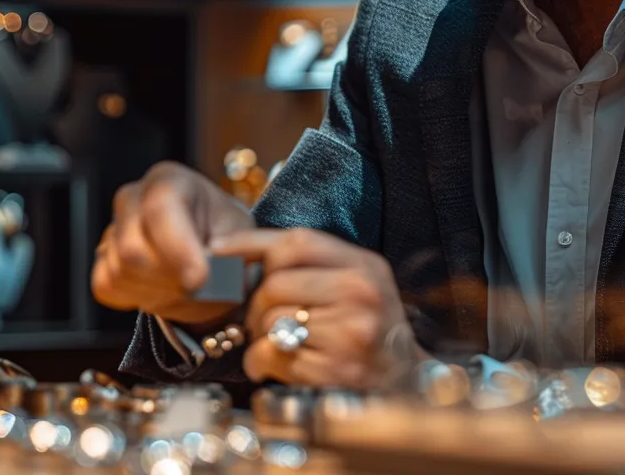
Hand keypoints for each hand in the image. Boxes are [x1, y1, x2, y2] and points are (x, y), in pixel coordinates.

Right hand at [92, 162, 254, 324]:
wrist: (212, 250)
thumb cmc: (226, 238)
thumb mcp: (242, 239)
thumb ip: (233, 255)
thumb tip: (223, 277)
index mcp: (169, 180)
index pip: (160, 208)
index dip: (178, 248)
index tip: (200, 280)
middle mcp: (132, 197)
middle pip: (133, 249)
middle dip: (169, 279)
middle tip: (199, 288)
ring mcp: (112, 227)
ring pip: (121, 272)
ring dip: (158, 292)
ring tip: (186, 288)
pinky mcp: (101, 257)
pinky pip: (107, 286)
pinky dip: (137, 298)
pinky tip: (163, 289)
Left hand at [213, 228, 425, 388]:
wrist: (404, 382)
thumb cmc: (367, 327)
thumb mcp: (353, 281)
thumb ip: (307, 263)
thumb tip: (227, 248)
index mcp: (364, 266)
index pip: (296, 242)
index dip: (249, 245)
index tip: (220, 252)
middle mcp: (361, 295)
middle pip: (274, 284)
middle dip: (255, 304)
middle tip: (261, 319)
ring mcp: (349, 335)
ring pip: (269, 321)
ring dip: (259, 335)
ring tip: (276, 343)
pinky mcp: (333, 372)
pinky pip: (270, 355)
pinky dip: (259, 362)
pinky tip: (273, 365)